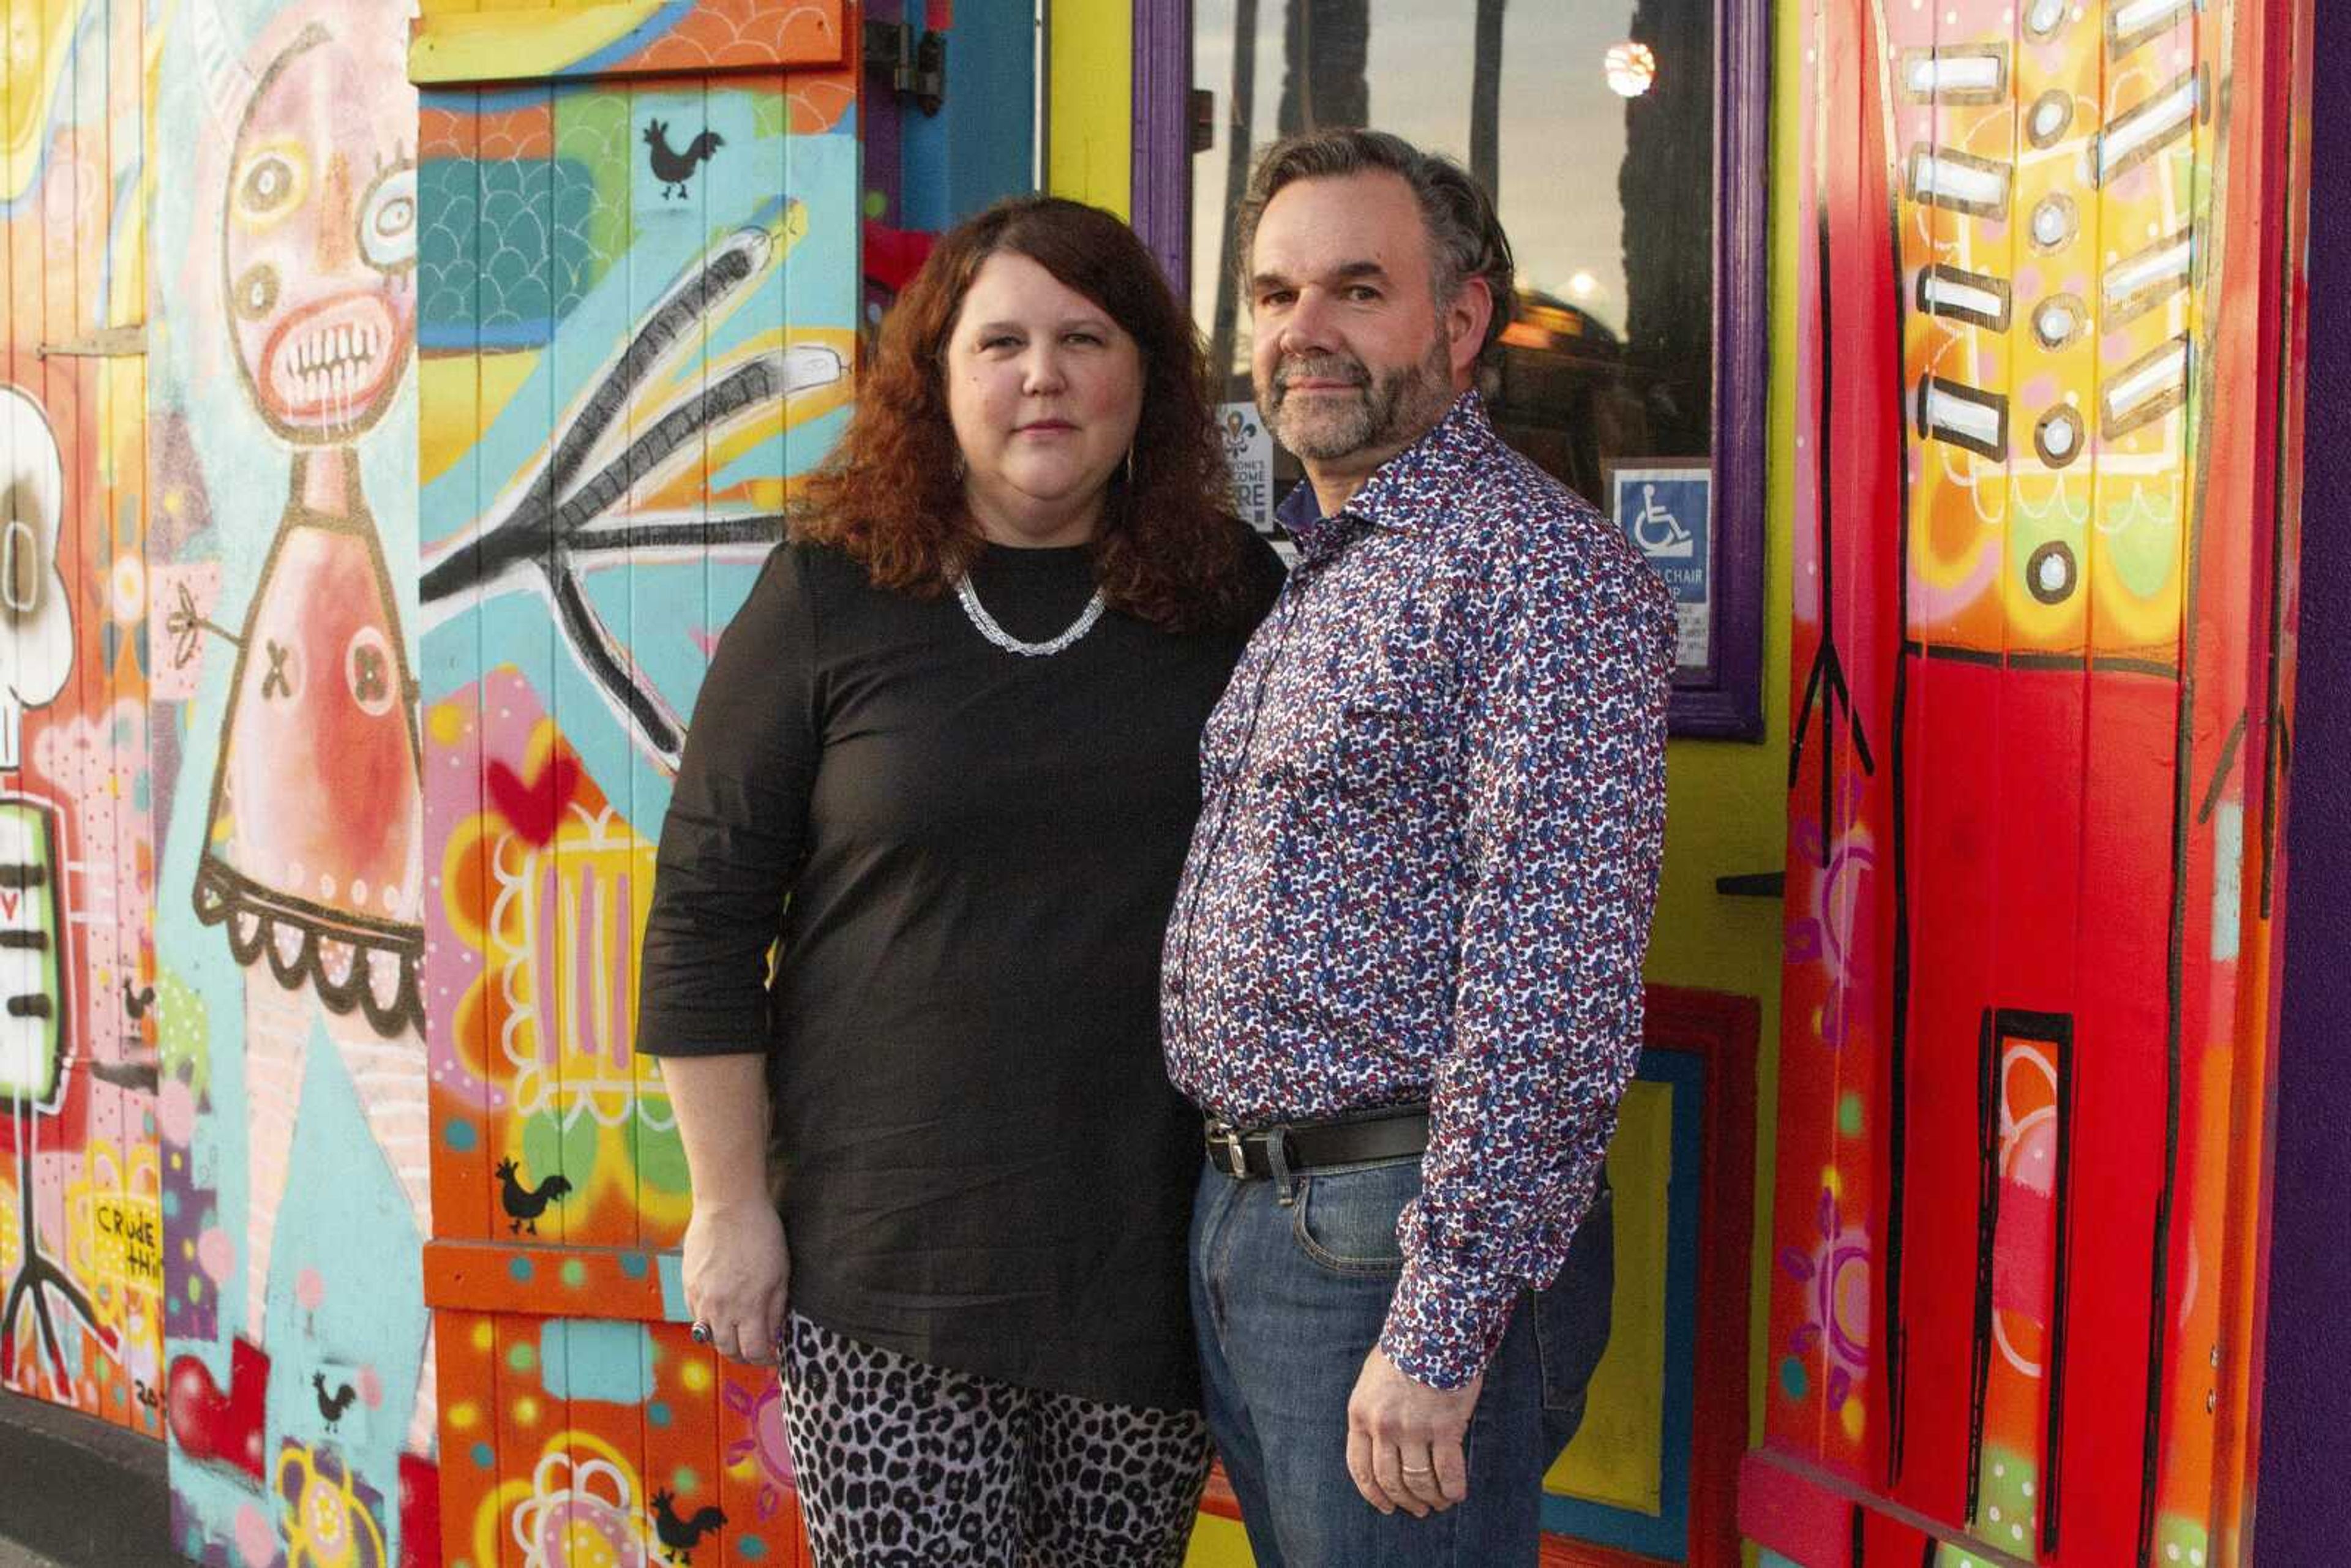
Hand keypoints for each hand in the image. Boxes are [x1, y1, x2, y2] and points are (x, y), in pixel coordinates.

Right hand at [681, 1198, 787, 1364]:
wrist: (728, 1205)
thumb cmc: (762, 1235)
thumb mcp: (781, 1273)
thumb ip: (776, 1309)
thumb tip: (772, 1336)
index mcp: (749, 1307)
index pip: (753, 1352)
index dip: (765, 1360)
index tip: (772, 1357)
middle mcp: (721, 1309)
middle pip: (728, 1351)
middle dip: (744, 1355)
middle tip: (755, 1350)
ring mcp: (701, 1298)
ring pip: (709, 1337)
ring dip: (725, 1341)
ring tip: (738, 1333)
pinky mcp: (687, 1286)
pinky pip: (696, 1317)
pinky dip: (709, 1322)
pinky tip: (721, 1312)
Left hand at [1345, 1348, 1482, 1516]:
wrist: (1432, 1329)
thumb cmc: (1404, 1350)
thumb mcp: (1372, 1379)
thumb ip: (1373, 1411)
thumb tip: (1380, 1442)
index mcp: (1360, 1415)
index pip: (1360, 1468)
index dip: (1373, 1494)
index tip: (1385, 1507)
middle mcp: (1383, 1427)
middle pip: (1390, 1480)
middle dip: (1404, 1500)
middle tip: (1417, 1510)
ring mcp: (1413, 1429)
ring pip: (1418, 1480)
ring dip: (1429, 1498)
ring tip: (1438, 1503)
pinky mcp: (1444, 1427)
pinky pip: (1448, 1471)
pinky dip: (1452, 1488)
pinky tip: (1457, 1495)